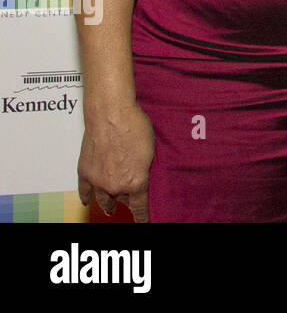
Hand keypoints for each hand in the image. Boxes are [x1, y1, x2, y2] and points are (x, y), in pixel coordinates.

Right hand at [78, 103, 153, 221]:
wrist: (111, 115)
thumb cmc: (135, 127)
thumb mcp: (151, 150)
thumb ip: (145, 169)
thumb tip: (141, 176)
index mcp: (136, 183)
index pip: (140, 207)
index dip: (142, 217)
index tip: (144, 222)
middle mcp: (115, 186)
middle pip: (122, 199)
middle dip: (126, 199)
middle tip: (128, 200)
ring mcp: (98, 181)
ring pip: (103, 199)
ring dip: (107, 204)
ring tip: (110, 209)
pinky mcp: (84, 172)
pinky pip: (84, 191)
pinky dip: (86, 197)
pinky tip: (87, 201)